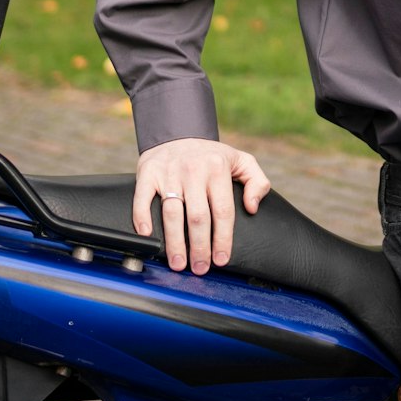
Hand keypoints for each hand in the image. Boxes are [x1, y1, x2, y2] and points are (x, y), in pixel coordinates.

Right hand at [133, 138, 271, 273]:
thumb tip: (252, 207)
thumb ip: (257, 182)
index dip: (222, 238)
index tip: (221, 259)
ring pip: (172, 212)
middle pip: (197, 216)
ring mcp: (170, 173)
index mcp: (218, 169)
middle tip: (199, 268)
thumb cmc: (211, 156)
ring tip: (178, 263)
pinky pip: (143, 198)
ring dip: (175, 242)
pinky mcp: (149, 173)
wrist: (178, 132)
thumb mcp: (242, 161)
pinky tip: (148, 236)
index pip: (223, 210)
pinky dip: (143, 217)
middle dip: (199, 247)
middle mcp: (193, 171)